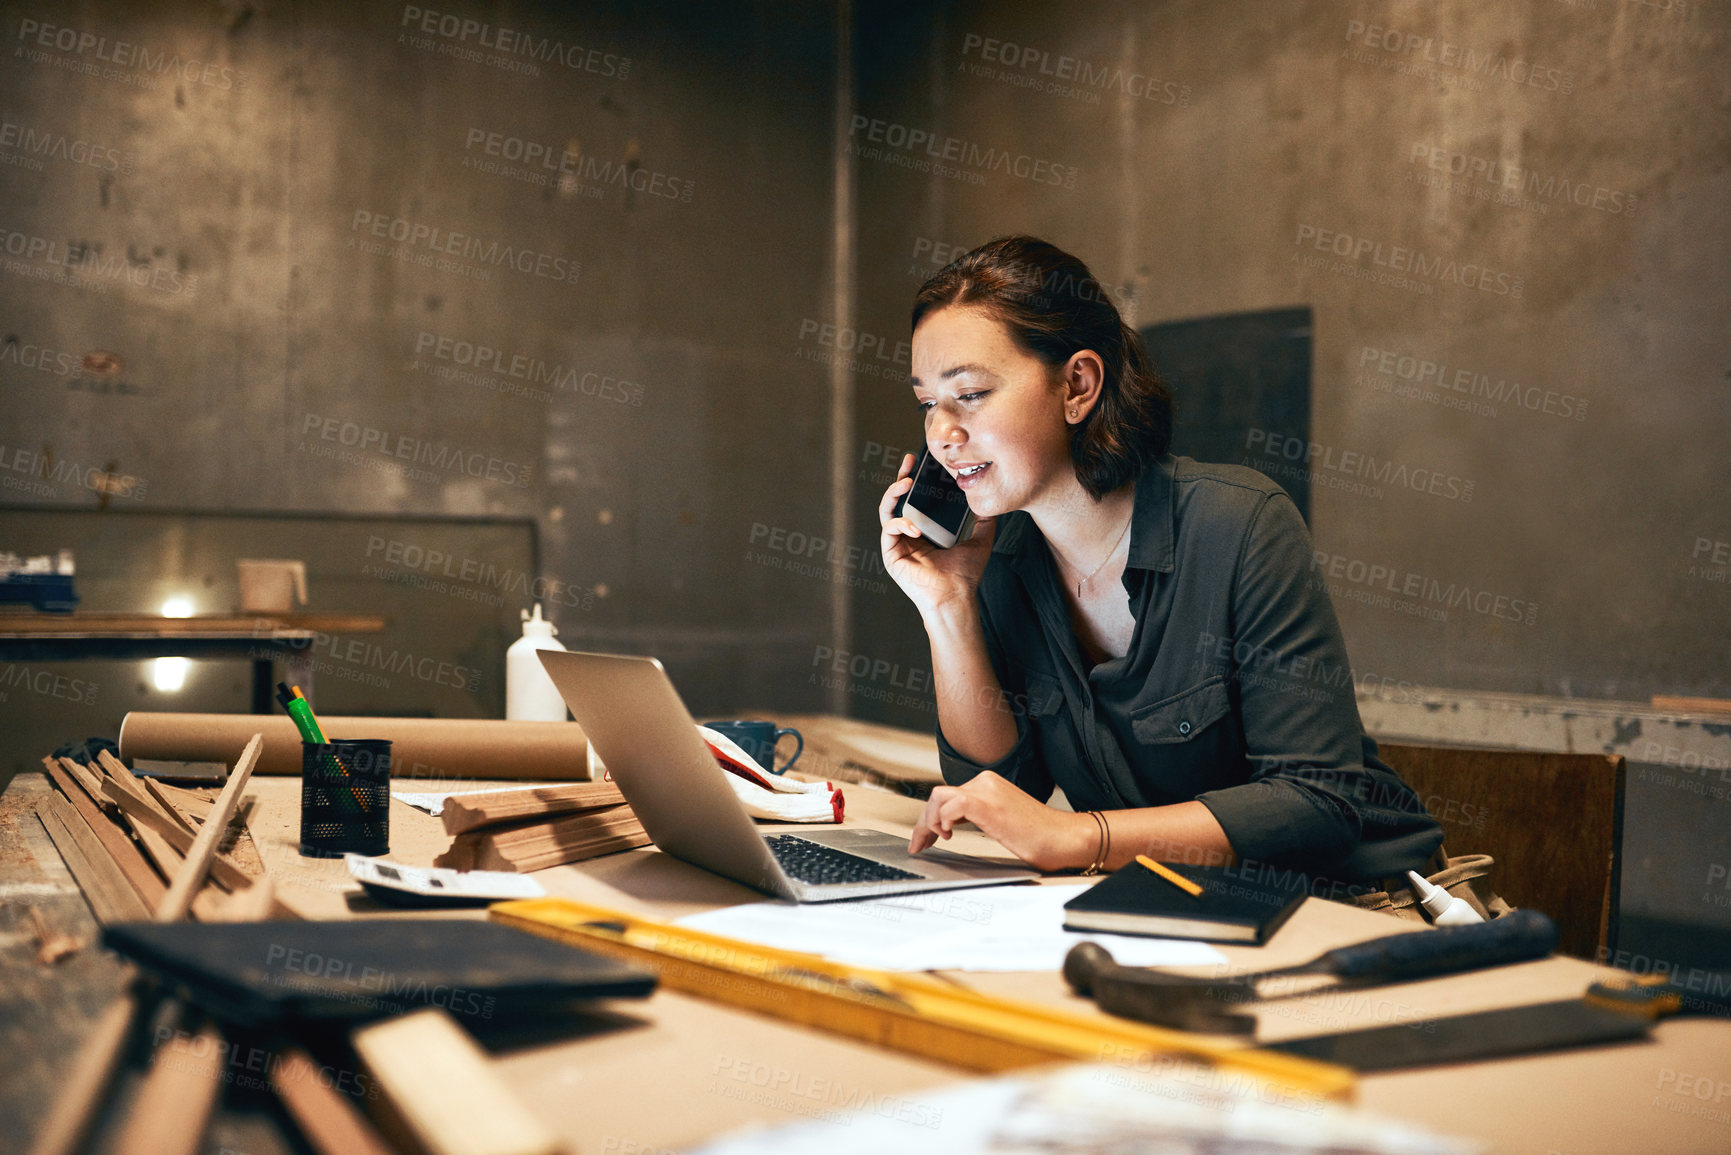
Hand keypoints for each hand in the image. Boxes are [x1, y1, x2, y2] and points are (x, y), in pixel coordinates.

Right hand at [878, 453, 996, 620]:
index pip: (915, 499)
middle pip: (898, 500)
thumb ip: (984, 520)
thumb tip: (989, 501)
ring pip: (887, 511)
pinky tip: (914, 525)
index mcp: (925, 530)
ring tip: (906, 484)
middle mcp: (909, 535)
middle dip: (900, 478)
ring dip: (894, 494)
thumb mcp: (980, 539)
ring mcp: (898, 544)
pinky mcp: (892, 555)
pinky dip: (899, 523)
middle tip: (909, 463)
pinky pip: (888, 531)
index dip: (915, 480)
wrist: (957, 597)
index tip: (919, 463)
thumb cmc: (965, 575)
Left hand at [907, 770, 1094, 872]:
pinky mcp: (987, 804)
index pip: (947, 796)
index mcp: (988, 784)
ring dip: (927, 822)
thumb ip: (978, 816)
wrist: (1064, 839)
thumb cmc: (1040, 836)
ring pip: (938, 797)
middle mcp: (985, 782)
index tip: (923, 839)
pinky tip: (948, 836)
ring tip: (932, 842)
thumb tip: (950, 824)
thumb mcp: (1000, 821)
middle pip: (938, 796)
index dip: (929, 819)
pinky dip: (942, 821)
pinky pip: (950, 805)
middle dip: (923, 823)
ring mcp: (986, 791)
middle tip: (918, 845)